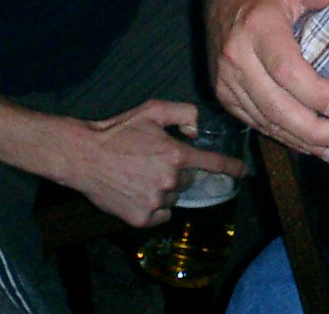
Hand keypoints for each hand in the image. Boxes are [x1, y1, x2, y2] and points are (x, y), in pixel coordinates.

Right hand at [73, 99, 246, 227]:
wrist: (84, 156)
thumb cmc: (118, 131)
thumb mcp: (152, 110)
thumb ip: (182, 113)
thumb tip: (197, 130)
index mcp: (175, 154)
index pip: (212, 163)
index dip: (231, 168)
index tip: (243, 173)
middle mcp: (170, 180)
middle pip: (187, 180)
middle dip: (176, 172)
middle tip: (152, 162)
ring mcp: (156, 202)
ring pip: (173, 199)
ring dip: (164, 190)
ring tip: (139, 176)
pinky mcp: (142, 218)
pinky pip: (161, 216)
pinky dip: (154, 208)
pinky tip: (136, 193)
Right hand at [205, 0, 328, 161]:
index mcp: (256, 27)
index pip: (285, 69)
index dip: (313, 92)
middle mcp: (236, 56)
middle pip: (275, 105)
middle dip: (311, 129)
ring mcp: (227, 80)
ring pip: (265, 119)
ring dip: (300, 140)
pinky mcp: (225, 94)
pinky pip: (255, 122)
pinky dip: (282, 136)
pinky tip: (307, 144)